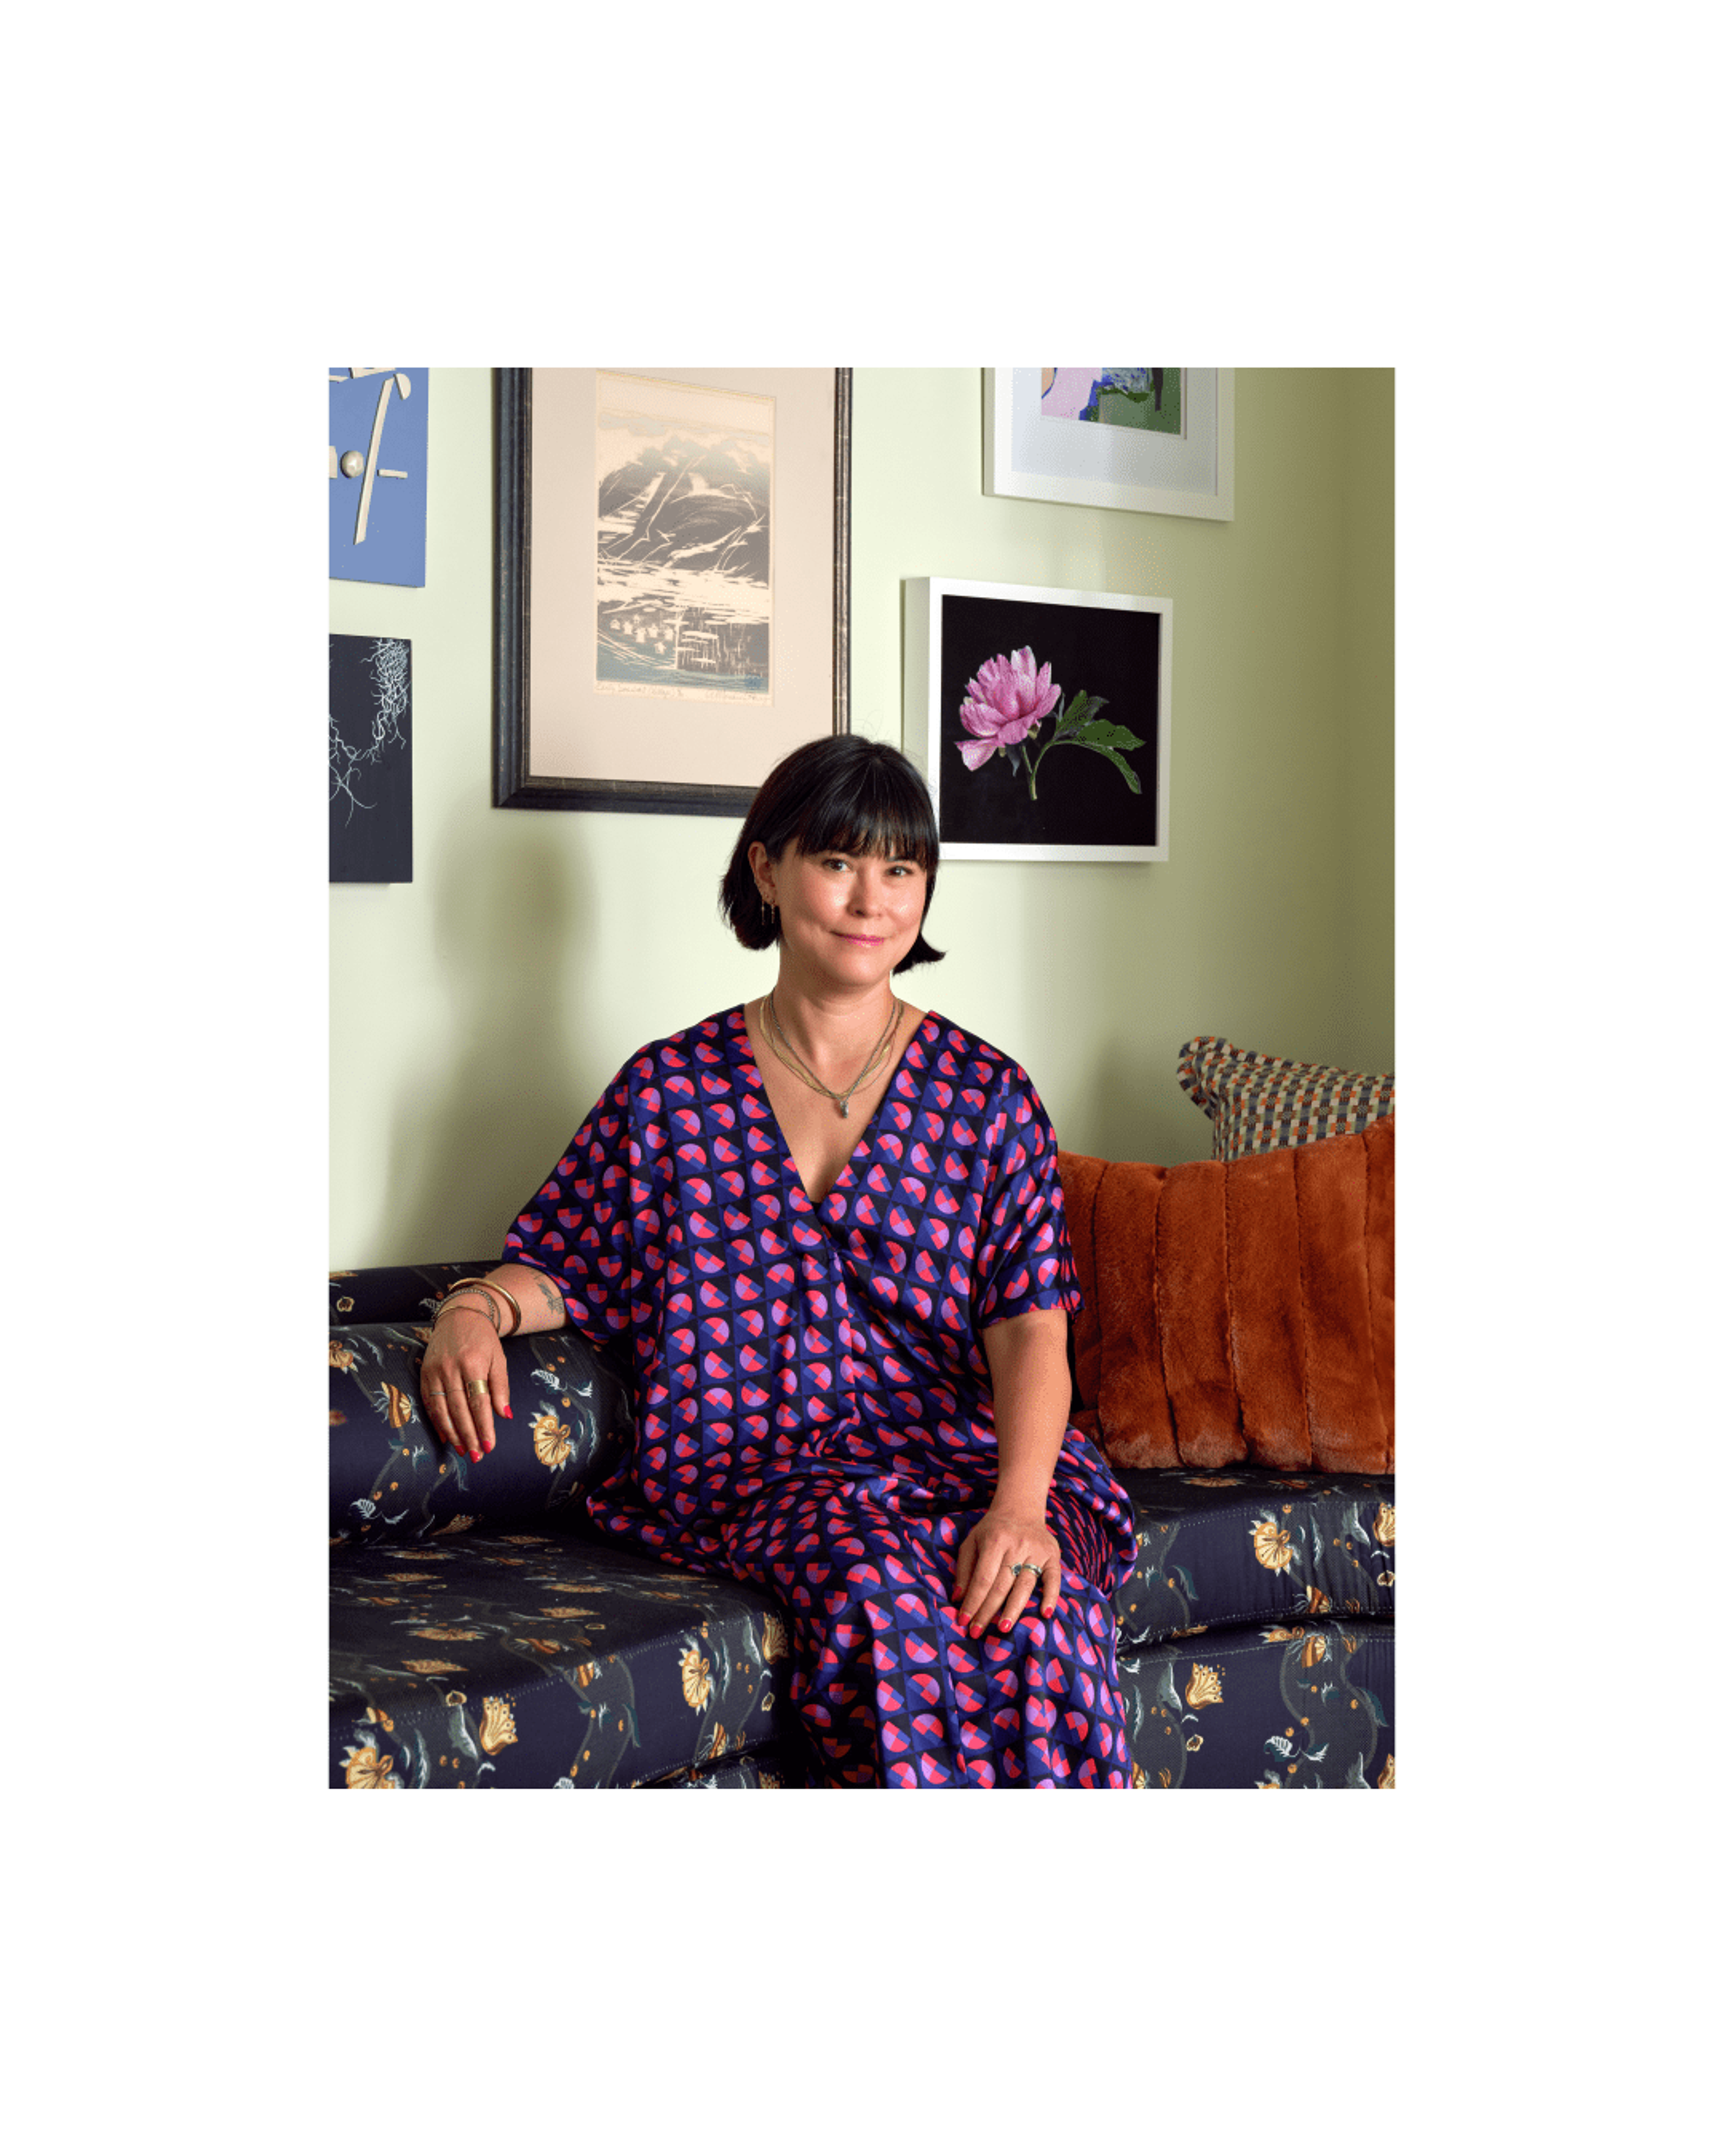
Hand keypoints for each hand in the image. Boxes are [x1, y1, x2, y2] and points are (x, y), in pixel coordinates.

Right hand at [418, 1304, 510, 1463]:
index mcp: (472, 1363)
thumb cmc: (483, 1340)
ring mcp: (434, 1371)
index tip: (490, 1446)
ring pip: (441, 1409)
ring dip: (452, 1434)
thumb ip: (501, 1387)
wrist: (459, 1315)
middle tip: (476, 1456)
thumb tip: (505, 1415)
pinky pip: (429, 1403)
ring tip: (462, 1451)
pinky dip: (437, 1422)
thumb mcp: (498, 1358)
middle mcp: (450, 1368)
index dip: (484, 1426)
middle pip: (459, 1409)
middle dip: (468, 1436)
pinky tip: (446, 1436)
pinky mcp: (423, 1374)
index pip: (478, 1402)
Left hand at [951, 1507, 1060, 1636]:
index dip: (973, 1602)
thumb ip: (964, 1569)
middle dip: (988, 1611)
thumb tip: (957, 1598)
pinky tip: (1045, 1614)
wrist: (1020, 1508)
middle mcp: (1017, 1545)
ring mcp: (1037, 1550)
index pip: (982, 1579)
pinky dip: (1051, 1596)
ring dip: (1013, 1609)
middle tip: (977, 1633)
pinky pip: (1054, 1578)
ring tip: (1003, 1629)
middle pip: (1001, 1585)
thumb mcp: (972, 1542)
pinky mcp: (1053, 1555)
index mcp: (994, 1541)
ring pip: (1025, 1585)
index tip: (963, 1621)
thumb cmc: (992, 1530)